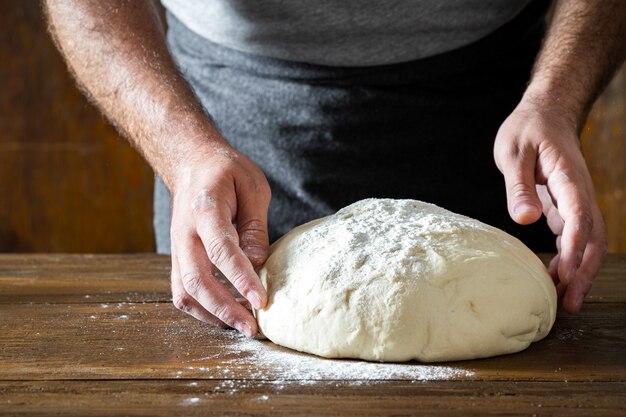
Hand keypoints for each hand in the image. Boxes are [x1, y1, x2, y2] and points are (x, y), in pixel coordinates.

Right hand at [169, 144, 270, 335]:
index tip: (261, 301)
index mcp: (205, 210)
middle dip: (225, 309)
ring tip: (241, 327)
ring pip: (185, 292)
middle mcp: (185, 233)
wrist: (191, 163)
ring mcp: (177, 248)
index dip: (241, 278)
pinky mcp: (177, 258)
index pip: (221, 250)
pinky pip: (182, 291)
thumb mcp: (252, 187)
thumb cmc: (226, 172)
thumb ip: (254, 226)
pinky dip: (201, 309)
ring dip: (212, 314)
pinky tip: (225, 315)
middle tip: (253, 328)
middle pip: (197, 280)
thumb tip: (258, 264)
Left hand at [494, 95, 606, 313]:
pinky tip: (554, 278)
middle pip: (592, 238)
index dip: (573, 250)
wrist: (546, 113)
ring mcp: (576, 200)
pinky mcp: (567, 205)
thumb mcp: (513, 153)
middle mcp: (579, 192)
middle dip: (584, 273)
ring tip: (564, 302)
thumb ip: (518, 186)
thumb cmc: (527, 130)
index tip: (564, 277)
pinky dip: (568, 259)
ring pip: (587, 241)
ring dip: (578, 271)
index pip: (578, 218)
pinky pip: (575, 236)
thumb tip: (525, 219)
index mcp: (568, 178)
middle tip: (570, 305)